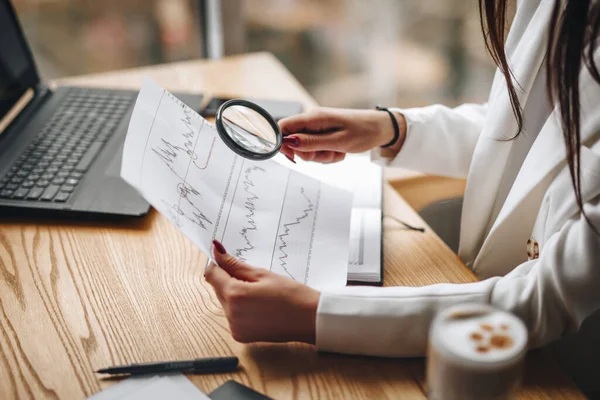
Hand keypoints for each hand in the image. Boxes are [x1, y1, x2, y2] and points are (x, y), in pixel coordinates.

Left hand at [204, 240, 319, 343]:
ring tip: (260, 295)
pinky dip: (240, 309)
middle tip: (253, 279)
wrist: (309, 319)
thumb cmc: (291, 294)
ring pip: (225, 303)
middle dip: (229, 280)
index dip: (218, 265)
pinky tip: (259, 307)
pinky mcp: (240, 336)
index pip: (212, 275)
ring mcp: (235, 327)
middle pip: (218, 289)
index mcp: (235, 295)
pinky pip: (232, 316)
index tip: (227, 259)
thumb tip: (216, 251)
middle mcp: (231, 314)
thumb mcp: (263, 274)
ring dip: (235, 295)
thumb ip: (236, 265)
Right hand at [278, 107, 405, 163]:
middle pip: (294, 142)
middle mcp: (313, 120)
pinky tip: (340, 150)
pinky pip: (317, 150)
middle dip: (309, 154)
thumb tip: (289, 143)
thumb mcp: (338, 142)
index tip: (294, 157)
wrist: (381, 129)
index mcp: (313, 117)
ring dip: (321, 156)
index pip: (283, 127)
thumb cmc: (364, 132)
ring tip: (338, 151)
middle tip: (327, 153)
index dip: (283, 143)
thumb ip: (312, 143)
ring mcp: (318, 128)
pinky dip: (327, 155)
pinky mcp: (324, 134)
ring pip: (306, 149)